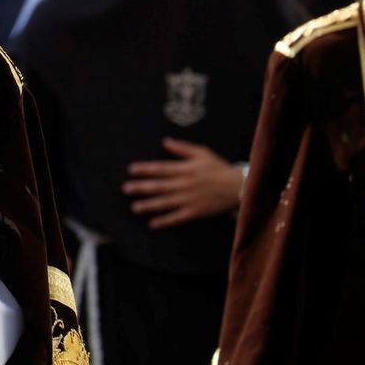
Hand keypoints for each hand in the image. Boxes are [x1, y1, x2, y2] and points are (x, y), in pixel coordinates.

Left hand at [123, 137, 243, 228]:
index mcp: (186, 169)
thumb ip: (182, 148)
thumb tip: (165, 141)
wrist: (239, 187)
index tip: (131, 169)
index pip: (161, 169)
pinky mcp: (195, 212)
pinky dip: (165, 221)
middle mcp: (185, 185)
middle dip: (141, 187)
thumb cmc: (218, 168)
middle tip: (126, 188)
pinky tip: (153, 223)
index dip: (146, 169)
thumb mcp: (202, 153)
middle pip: (160, 186)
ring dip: (149, 205)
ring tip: (134, 207)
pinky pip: (177, 217)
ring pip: (166, 203)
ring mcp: (190, 199)